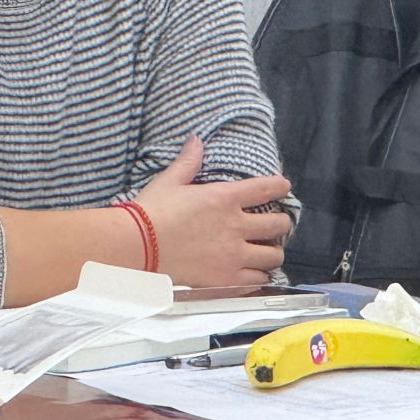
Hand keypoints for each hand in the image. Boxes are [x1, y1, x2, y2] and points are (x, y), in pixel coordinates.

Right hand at [134, 135, 292, 285]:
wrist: (136, 247)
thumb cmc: (150, 212)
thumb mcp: (168, 182)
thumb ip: (188, 162)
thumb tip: (196, 140)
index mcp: (224, 198)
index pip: (266, 188)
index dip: (280, 187)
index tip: (283, 188)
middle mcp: (236, 226)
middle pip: (279, 225)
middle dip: (280, 224)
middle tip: (272, 226)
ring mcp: (234, 255)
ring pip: (274, 257)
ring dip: (272, 253)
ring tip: (263, 252)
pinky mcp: (227, 279)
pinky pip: (258, 279)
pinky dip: (258, 276)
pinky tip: (251, 272)